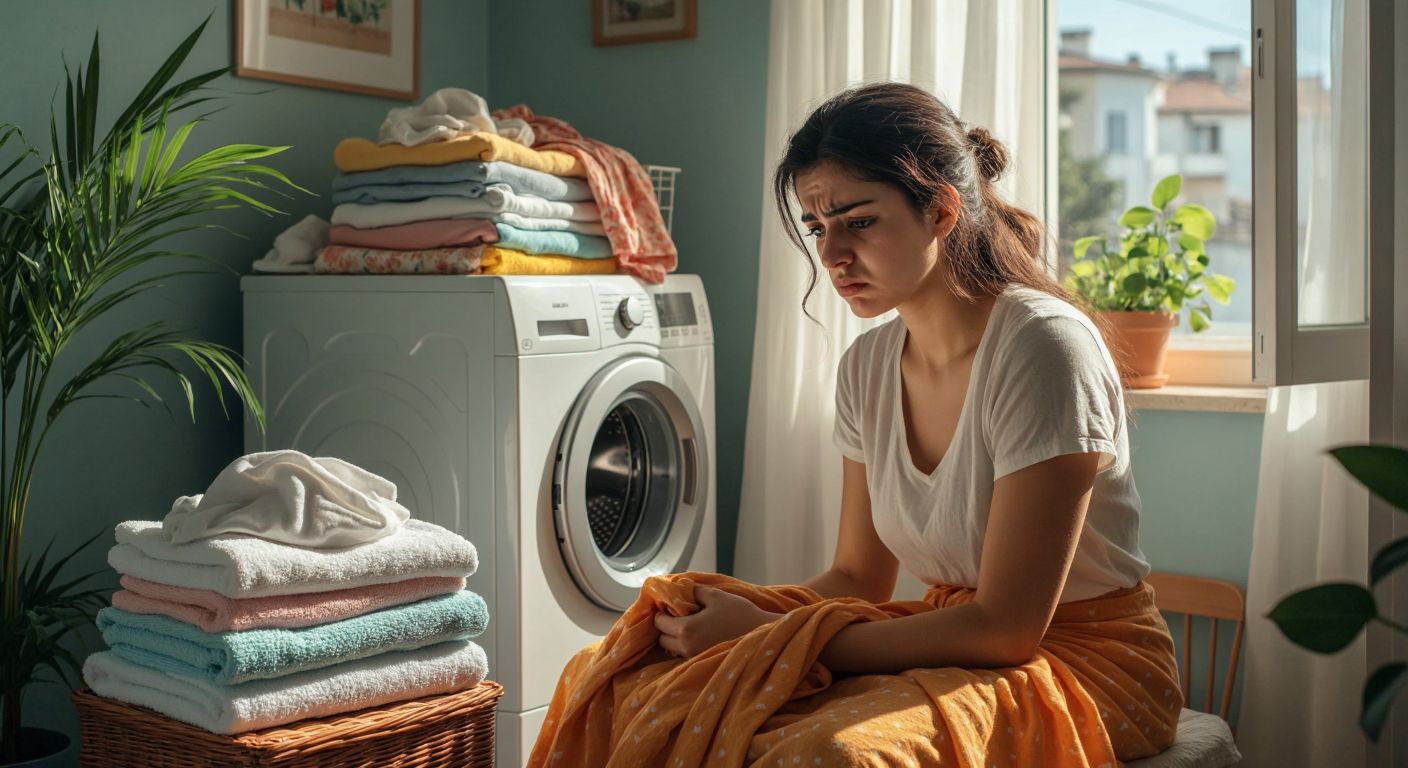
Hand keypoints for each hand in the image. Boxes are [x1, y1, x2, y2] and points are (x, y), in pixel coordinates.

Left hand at [655, 586, 779, 658]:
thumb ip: (692, 591)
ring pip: (672, 649)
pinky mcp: (702, 662)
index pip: (659, 623)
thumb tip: (677, 588)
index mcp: (686, 629)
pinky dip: (685, 645)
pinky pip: (684, 654)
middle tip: (679, 615)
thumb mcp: (715, 595)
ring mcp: (694, 657)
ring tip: (690, 625)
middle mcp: (686, 647)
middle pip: (662, 639)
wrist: (761, 634)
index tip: (671, 605)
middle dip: (667, 626)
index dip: (663, 612)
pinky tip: (699, 635)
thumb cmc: (739, 613)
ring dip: (675, 637)